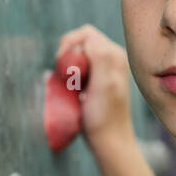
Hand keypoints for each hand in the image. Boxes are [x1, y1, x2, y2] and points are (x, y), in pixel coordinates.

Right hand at [55, 24, 135, 152]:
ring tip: (70, 86)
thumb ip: (100, 56)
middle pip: (81, 42)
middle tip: (64, 77)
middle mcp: (112, 59)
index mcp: (114, 55)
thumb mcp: (104, 84)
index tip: (61, 64)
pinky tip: (72, 90)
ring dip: (68, 67)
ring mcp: (105, 70)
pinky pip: (78, 69)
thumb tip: (89, 38)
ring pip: (78, 56)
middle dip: (68, 55)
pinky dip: (70, 76)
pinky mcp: (97, 81)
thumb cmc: (104, 117)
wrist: (109, 141)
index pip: (85, 34)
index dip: (69, 44)